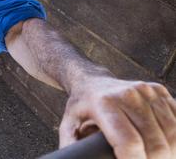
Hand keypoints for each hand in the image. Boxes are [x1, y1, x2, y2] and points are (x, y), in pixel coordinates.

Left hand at [60, 76, 175, 157]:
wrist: (91, 81)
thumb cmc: (81, 109)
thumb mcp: (68, 127)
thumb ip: (73, 147)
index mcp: (104, 104)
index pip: (129, 142)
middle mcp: (128, 95)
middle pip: (154, 142)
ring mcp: (146, 91)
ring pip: (171, 133)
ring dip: (169, 153)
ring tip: (156, 158)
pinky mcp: (159, 90)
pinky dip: (175, 138)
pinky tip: (165, 147)